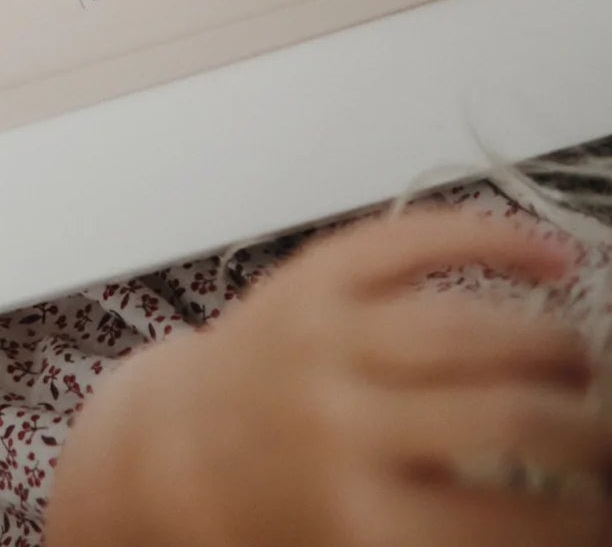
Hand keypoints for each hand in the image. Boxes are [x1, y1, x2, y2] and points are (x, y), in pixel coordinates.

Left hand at [47, 210, 608, 546]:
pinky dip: (487, 235)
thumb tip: (567, 520)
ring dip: (550, 344)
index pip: (509, 522)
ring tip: (586, 368)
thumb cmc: (280, 508)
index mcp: (358, 516)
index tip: (606, 513)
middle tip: (607, 437)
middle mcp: (341, 419)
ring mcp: (323, 335)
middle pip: (503, 413)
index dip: (583, 521)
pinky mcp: (310, 276)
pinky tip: (550, 254)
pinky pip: (409, 238)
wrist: (183, 445)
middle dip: (582, 429)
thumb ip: (459, 532)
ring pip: (467, 326)